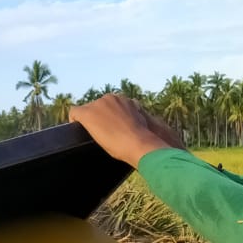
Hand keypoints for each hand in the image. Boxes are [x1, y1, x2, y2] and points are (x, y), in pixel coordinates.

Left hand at [70, 94, 185, 166]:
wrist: (140, 143)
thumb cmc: (150, 143)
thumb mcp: (151, 132)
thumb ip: (148, 129)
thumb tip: (169, 145)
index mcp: (129, 102)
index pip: (113, 108)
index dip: (110, 121)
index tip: (112, 132)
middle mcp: (114, 98)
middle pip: (99, 108)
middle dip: (99, 121)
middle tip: (103, 137)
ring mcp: (100, 104)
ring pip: (88, 112)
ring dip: (90, 123)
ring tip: (94, 138)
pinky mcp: (88, 113)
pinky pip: (73, 113)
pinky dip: (74, 122)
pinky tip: (76, 131)